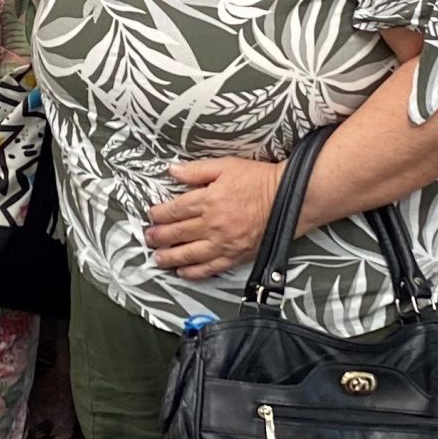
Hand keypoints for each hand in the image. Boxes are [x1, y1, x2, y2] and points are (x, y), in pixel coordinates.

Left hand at [146, 157, 285, 279]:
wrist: (288, 197)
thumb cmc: (258, 179)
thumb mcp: (226, 166)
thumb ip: (197, 171)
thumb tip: (173, 171)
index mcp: (208, 200)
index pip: (175, 210)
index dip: (159, 214)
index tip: (152, 215)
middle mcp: (212, 224)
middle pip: (178, 233)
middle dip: (159, 236)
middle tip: (149, 238)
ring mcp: (223, 243)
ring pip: (189, 254)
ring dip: (170, 257)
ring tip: (158, 258)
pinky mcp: (236, 255)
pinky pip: (210, 268)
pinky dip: (194, 272)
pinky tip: (183, 272)